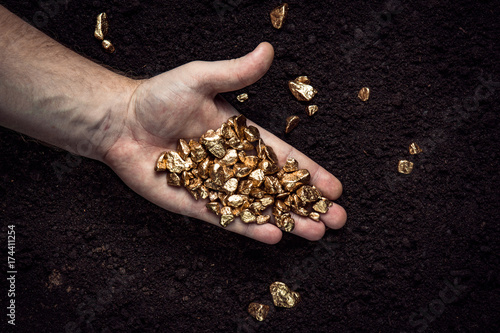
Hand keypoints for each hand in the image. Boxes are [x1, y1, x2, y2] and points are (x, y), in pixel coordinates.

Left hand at [103, 42, 345, 243]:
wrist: (119, 122)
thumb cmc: (158, 97)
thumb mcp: (200, 78)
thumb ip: (235, 72)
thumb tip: (267, 49)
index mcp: (241, 137)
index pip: (284, 157)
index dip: (309, 172)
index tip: (333, 187)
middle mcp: (234, 165)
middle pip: (278, 187)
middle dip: (307, 202)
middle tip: (335, 218)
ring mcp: (217, 186)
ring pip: (258, 206)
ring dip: (287, 220)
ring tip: (316, 232)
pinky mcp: (196, 203)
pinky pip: (227, 218)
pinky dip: (250, 227)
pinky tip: (274, 236)